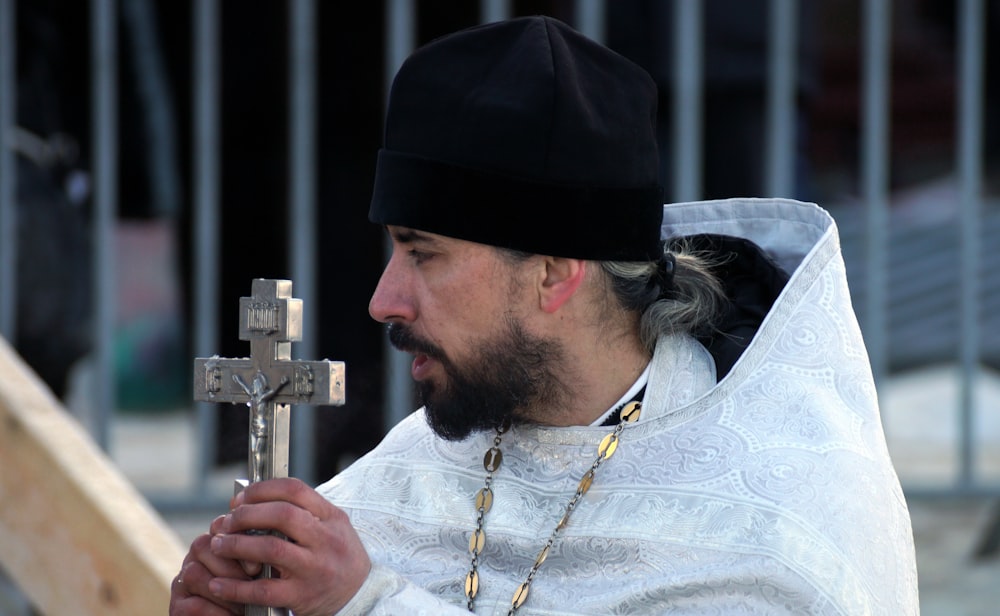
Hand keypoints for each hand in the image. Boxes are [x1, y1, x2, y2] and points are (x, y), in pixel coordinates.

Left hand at [173, 478, 370, 615]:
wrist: (361, 594)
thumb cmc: (338, 555)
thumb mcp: (333, 526)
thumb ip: (305, 511)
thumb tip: (256, 499)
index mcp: (331, 517)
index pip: (295, 490)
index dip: (261, 490)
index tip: (241, 499)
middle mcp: (325, 540)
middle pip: (282, 515)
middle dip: (246, 515)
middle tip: (227, 522)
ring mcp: (314, 569)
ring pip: (270, 549)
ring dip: (236, 545)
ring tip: (218, 545)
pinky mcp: (302, 596)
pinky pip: (263, 590)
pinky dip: (236, 588)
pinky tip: (218, 584)